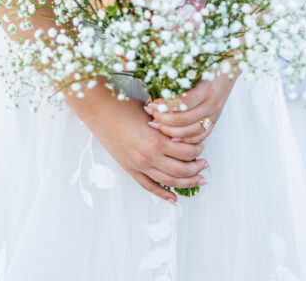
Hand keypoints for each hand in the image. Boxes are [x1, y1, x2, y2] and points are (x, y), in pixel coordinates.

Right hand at [67, 80, 207, 203]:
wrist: (100, 110)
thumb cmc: (125, 106)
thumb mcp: (152, 112)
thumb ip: (168, 124)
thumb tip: (185, 130)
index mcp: (157, 140)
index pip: (186, 152)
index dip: (198, 150)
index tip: (202, 146)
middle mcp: (150, 157)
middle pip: (181, 170)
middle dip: (196, 169)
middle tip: (205, 165)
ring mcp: (139, 165)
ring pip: (168, 181)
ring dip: (186, 182)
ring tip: (197, 179)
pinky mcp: (130, 169)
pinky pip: (149, 186)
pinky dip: (163, 194)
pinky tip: (174, 199)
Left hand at [143, 69, 240, 142]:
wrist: (232, 65)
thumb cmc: (210, 61)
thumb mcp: (196, 61)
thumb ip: (179, 69)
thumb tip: (155, 76)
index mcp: (207, 88)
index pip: (184, 103)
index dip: (166, 106)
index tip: (151, 104)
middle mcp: (212, 103)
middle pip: (186, 120)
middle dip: (165, 120)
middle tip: (150, 115)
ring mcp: (215, 113)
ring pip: (192, 131)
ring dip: (172, 132)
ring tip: (157, 125)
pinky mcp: (215, 120)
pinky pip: (201, 136)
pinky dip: (186, 140)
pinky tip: (172, 138)